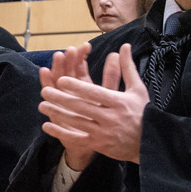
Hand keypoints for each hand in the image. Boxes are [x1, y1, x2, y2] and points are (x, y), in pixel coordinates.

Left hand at [39, 43, 148, 166]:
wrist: (148, 143)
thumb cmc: (141, 112)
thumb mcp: (137, 89)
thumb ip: (127, 68)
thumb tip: (124, 46)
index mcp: (118, 102)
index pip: (94, 93)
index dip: (77, 87)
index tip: (61, 79)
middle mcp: (110, 118)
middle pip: (81, 107)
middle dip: (61, 99)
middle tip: (45, 91)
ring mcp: (103, 133)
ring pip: (75, 122)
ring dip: (57, 114)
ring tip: (42, 105)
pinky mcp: (98, 145)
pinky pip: (76, 139)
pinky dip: (60, 133)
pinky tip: (47, 126)